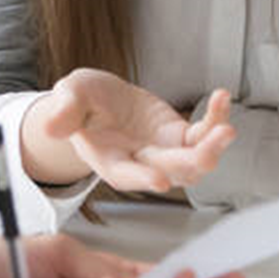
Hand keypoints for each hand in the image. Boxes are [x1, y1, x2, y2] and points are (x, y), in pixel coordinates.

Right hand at [24, 69, 235, 191]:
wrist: (98, 102)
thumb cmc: (80, 103)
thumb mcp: (69, 97)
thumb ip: (65, 110)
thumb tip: (52, 125)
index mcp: (110, 160)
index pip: (126, 175)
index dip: (142, 179)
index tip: (160, 181)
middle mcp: (140, 164)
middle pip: (172, 171)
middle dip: (196, 159)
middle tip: (217, 140)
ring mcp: (163, 152)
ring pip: (194, 161)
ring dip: (214, 147)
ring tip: (227, 128)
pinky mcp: (179, 136)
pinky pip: (202, 133)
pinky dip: (215, 118)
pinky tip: (221, 97)